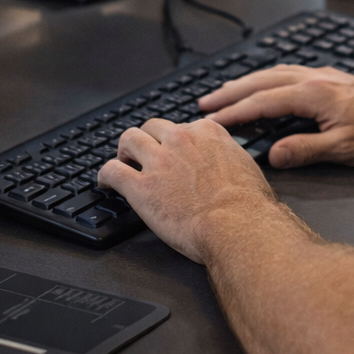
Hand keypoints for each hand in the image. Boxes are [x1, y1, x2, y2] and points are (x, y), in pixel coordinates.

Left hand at [99, 118, 284, 263]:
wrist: (238, 227)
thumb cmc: (249, 207)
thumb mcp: (246, 168)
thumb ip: (229, 159)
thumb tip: (230, 168)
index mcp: (207, 133)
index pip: (181, 127)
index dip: (173, 142)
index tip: (172, 153)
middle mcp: (180, 140)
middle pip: (151, 127)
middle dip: (146, 140)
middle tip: (143, 156)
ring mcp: (159, 161)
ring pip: (128, 139)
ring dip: (124, 151)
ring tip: (123, 163)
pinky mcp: (140, 186)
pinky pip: (111, 170)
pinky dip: (104, 175)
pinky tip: (105, 183)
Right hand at [199, 64, 353, 168]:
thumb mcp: (343, 149)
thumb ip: (305, 150)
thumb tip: (273, 155)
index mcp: (312, 95)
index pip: (262, 103)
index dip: (234, 114)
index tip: (211, 122)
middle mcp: (312, 79)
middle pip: (260, 82)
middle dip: (230, 93)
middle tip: (204, 104)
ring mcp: (320, 75)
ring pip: (272, 74)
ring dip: (245, 83)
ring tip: (224, 93)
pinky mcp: (327, 78)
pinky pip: (286, 72)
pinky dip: (266, 77)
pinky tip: (263, 83)